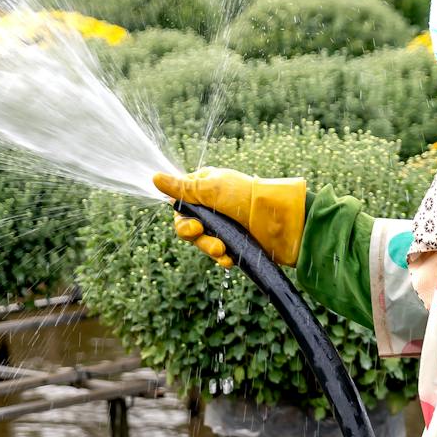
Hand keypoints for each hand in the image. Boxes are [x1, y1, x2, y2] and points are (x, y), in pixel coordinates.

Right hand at [151, 169, 309, 266]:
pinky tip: (230, 259)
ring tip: (223, 250)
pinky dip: (222, 258)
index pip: (180, 205)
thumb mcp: (211, 189)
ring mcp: (224, 225)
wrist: (282, 220)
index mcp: (204, 187)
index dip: (182, 217)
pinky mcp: (235, 242)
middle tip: (202, 233)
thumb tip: (154, 177)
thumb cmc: (247, 197)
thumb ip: (181, 188)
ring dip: (209, 247)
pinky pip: (219, 255)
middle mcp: (212, 206)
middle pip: (187, 227)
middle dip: (194, 235)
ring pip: (202, 242)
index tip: (193, 224)